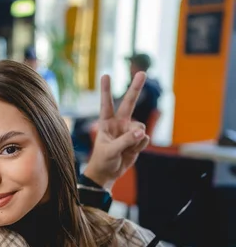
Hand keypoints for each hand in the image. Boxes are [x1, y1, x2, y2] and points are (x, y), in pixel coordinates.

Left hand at [83, 72, 149, 188]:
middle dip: (136, 88)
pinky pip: (144, 139)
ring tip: (126, 149)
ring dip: (135, 139)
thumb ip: (125, 140)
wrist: (108, 173)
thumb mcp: (110, 151)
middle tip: (142, 72)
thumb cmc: (103, 160)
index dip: (106, 90)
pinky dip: (139, 147)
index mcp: (106, 123)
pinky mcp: (137, 139)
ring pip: (140, 128)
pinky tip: (131, 152)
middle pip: (129, 103)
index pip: (106, 104)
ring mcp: (129, 131)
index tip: (106, 75)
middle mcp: (119, 123)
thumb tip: (141, 132)